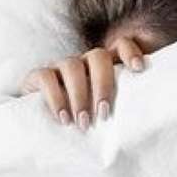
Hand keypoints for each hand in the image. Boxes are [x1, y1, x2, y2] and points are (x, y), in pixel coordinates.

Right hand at [18, 37, 144, 130]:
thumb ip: (117, 110)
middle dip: (103, 84)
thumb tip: (139, 129)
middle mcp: (83, 63)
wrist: (38, 127)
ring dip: (80, 95)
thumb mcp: (101, 114)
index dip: (130, 52)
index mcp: (104, 68)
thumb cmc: (81, 122)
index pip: (120, 46)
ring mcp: (60, 67)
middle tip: (103, 114)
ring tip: (83, 123)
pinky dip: (56, 98)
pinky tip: (63, 119)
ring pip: (72, 65)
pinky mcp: (38, 76)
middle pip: (98, 56)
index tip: (139, 69)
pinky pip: (46, 77)